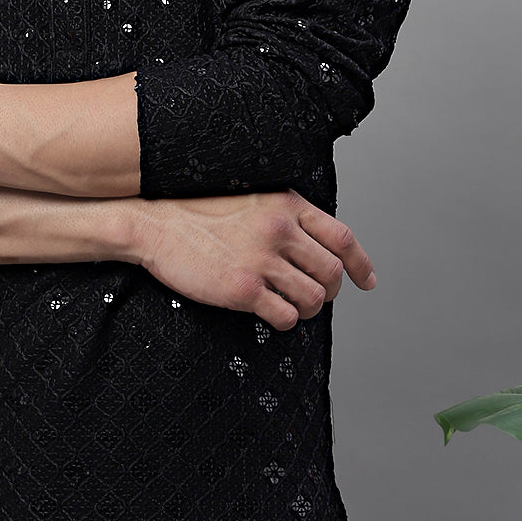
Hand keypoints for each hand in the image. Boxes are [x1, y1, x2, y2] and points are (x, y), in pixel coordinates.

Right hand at [128, 188, 374, 330]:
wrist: (156, 224)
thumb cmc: (199, 213)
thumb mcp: (252, 200)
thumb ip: (286, 218)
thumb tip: (319, 249)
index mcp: (286, 205)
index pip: (343, 237)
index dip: (360, 264)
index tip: (366, 281)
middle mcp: (279, 230)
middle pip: (332, 273)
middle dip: (330, 292)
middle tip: (316, 298)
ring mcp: (261, 260)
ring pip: (313, 299)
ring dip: (307, 309)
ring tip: (291, 306)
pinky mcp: (242, 290)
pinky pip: (285, 317)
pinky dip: (285, 320)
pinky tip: (269, 312)